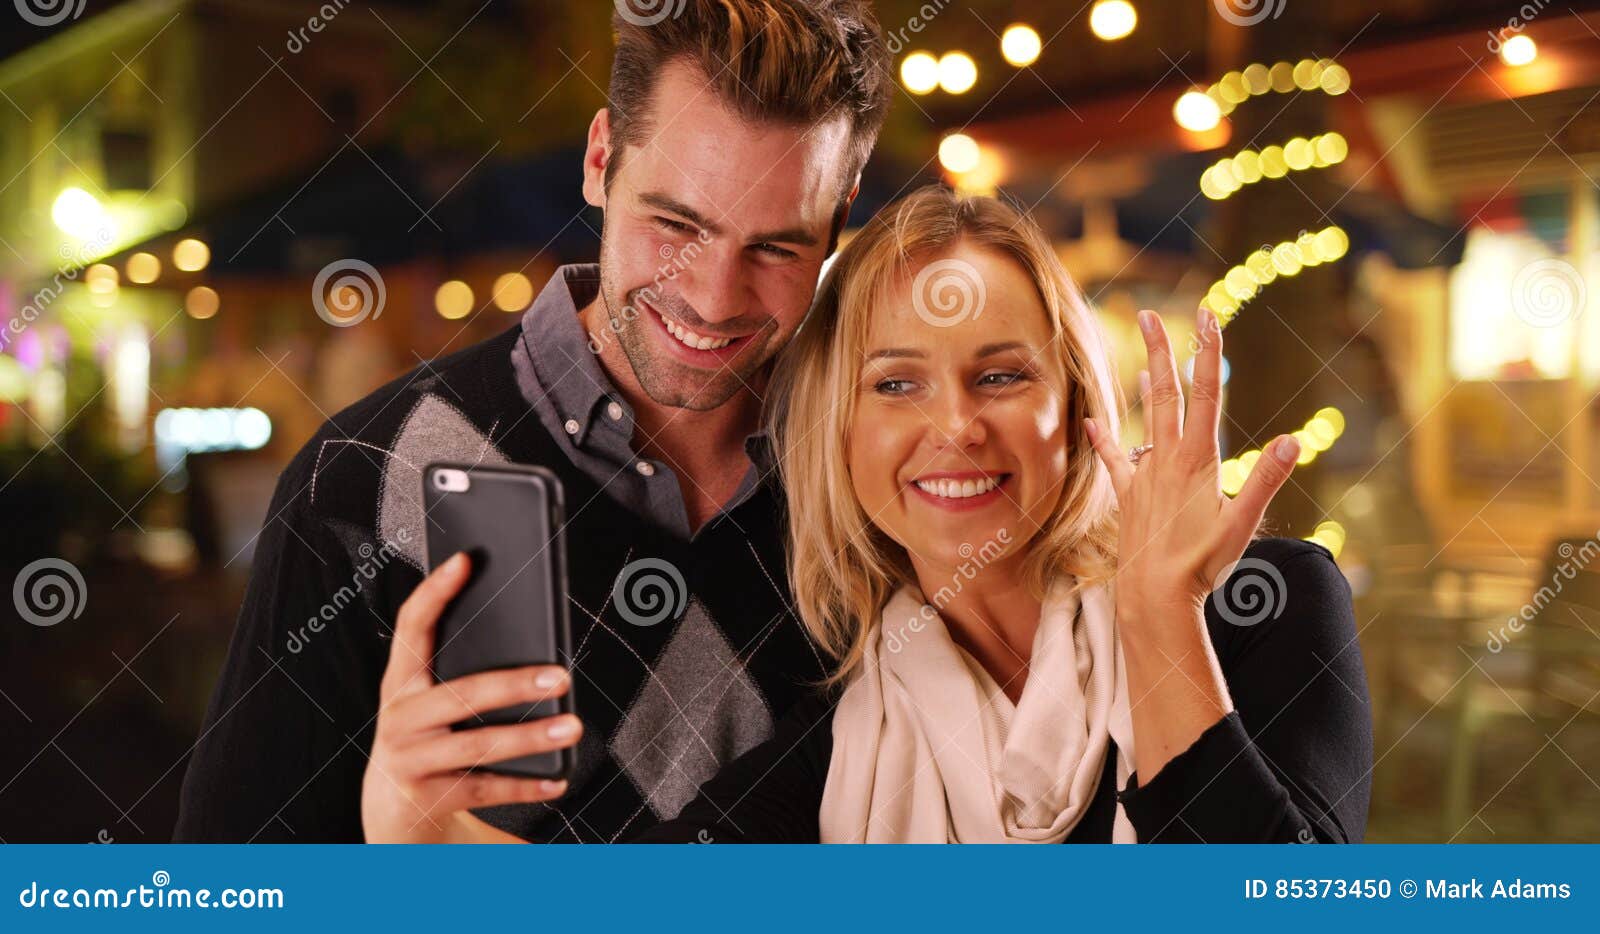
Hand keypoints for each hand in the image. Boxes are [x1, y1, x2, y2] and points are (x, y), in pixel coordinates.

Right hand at [361, 552, 580, 843]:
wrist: (394, 814)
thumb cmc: (429, 740)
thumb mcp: (431, 703)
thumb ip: (462, 671)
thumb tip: (531, 643)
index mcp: (401, 681)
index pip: (411, 626)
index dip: (435, 592)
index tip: (465, 561)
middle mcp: (401, 717)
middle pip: (461, 694)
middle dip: (514, 685)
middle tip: (560, 677)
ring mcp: (410, 759)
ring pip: (477, 745)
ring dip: (530, 737)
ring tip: (572, 727)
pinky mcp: (427, 798)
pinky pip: (485, 788)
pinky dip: (525, 785)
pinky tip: (557, 779)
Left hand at [1084, 307, 1300, 628]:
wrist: (1154, 596)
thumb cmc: (1202, 563)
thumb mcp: (1243, 522)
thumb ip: (1265, 479)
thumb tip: (1294, 439)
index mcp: (1197, 458)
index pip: (1207, 392)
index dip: (1208, 351)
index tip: (1208, 314)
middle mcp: (1167, 459)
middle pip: (1167, 393)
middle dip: (1161, 351)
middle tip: (1151, 315)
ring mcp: (1146, 476)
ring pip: (1146, 420)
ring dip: (1146, 386)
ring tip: (1146, 359)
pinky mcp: (1131, 497)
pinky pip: (1117, 460)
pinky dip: (1106, 439)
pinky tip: (1093, 423)